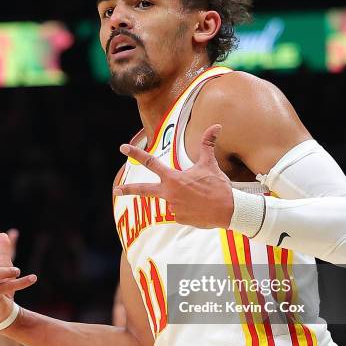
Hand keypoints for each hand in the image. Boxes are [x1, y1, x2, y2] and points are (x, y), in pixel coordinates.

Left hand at [113, 124, 232, 228]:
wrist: (228, 210)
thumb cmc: (218, 186)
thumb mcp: (210, 163)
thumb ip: (208, 144)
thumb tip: (216, 125)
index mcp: (173, 178)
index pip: (151, 162)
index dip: (136, 154)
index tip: (123, 148)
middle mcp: (169, 193)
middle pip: (144, 190)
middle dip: (128, 190)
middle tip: (116, 190)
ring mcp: (173, 208)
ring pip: (173, 200)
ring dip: (184, 198)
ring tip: (201, 199)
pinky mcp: (179, 219)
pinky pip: (181, 212)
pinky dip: (189, 209)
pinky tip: (201, 208)